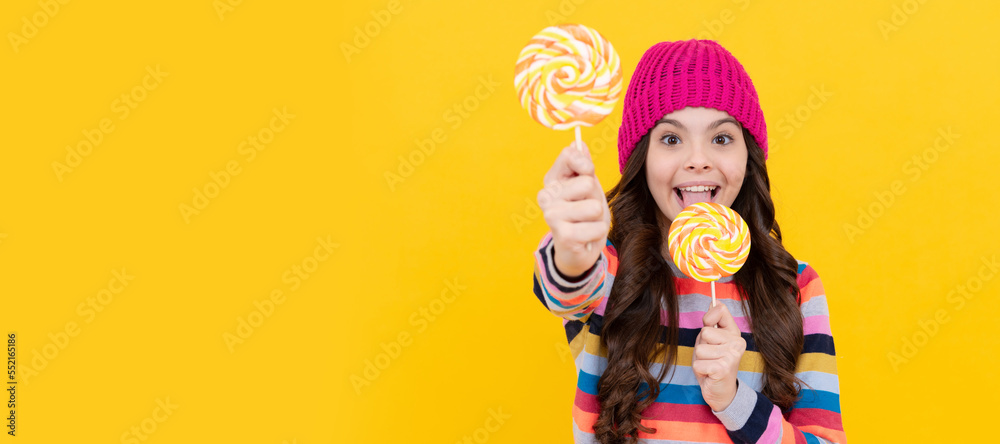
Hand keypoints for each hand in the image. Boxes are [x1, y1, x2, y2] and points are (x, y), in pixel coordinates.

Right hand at [537, 141, 610, 277]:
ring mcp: (552, 216)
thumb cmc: (584, 215)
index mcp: (552, 180)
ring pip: (594, 206)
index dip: (585, 164)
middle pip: (588, 183)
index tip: (587, 172)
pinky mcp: (563, 236)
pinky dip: (597, 232)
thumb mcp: (587, 187)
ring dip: (598, 218)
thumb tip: (578, 143)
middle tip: (587, 210)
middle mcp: (546, 196)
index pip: (569, 155)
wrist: (578, 250)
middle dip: (596, 198)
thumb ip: (583, 166)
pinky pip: (597, 227)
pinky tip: (585, 237)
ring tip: (586, 223)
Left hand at [692, 301, 746, 411]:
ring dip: (700, 359)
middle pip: (705, 332)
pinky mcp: (723, 368)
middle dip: (701, 346)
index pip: (720, 310)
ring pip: (700, 349)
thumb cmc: (713, 364)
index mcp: (734, 333)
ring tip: (709, 365)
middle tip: (710, 357)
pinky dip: (700, 370)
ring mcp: (732, 355)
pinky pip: (699, 363)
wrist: (721, 391)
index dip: (708, 318)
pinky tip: (710, 374)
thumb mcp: (711, 341)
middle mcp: (737, 343)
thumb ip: (712, 322)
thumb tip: (714, 301)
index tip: (709, 328)